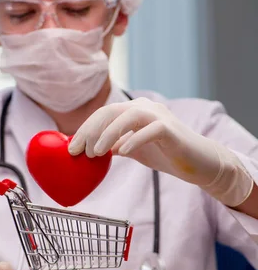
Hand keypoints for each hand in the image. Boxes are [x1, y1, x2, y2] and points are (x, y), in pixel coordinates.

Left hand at [68, 97, 252, 207]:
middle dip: (90, 131)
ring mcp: (158, 115)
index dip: (84, 129)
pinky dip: (133, 140)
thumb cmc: (165, 154)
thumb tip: (89, 149)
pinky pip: (149, 130)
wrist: (198, 162)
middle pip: (110, 112)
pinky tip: (123, 152)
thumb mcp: (133, 149)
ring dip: (107, 135)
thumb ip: (114, 145)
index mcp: (133, 110)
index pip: (102, 114)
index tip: (71, 148)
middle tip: (80, 152)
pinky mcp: (170, 129)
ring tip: (96, 153)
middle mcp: (144, 107)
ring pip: (126, 117)